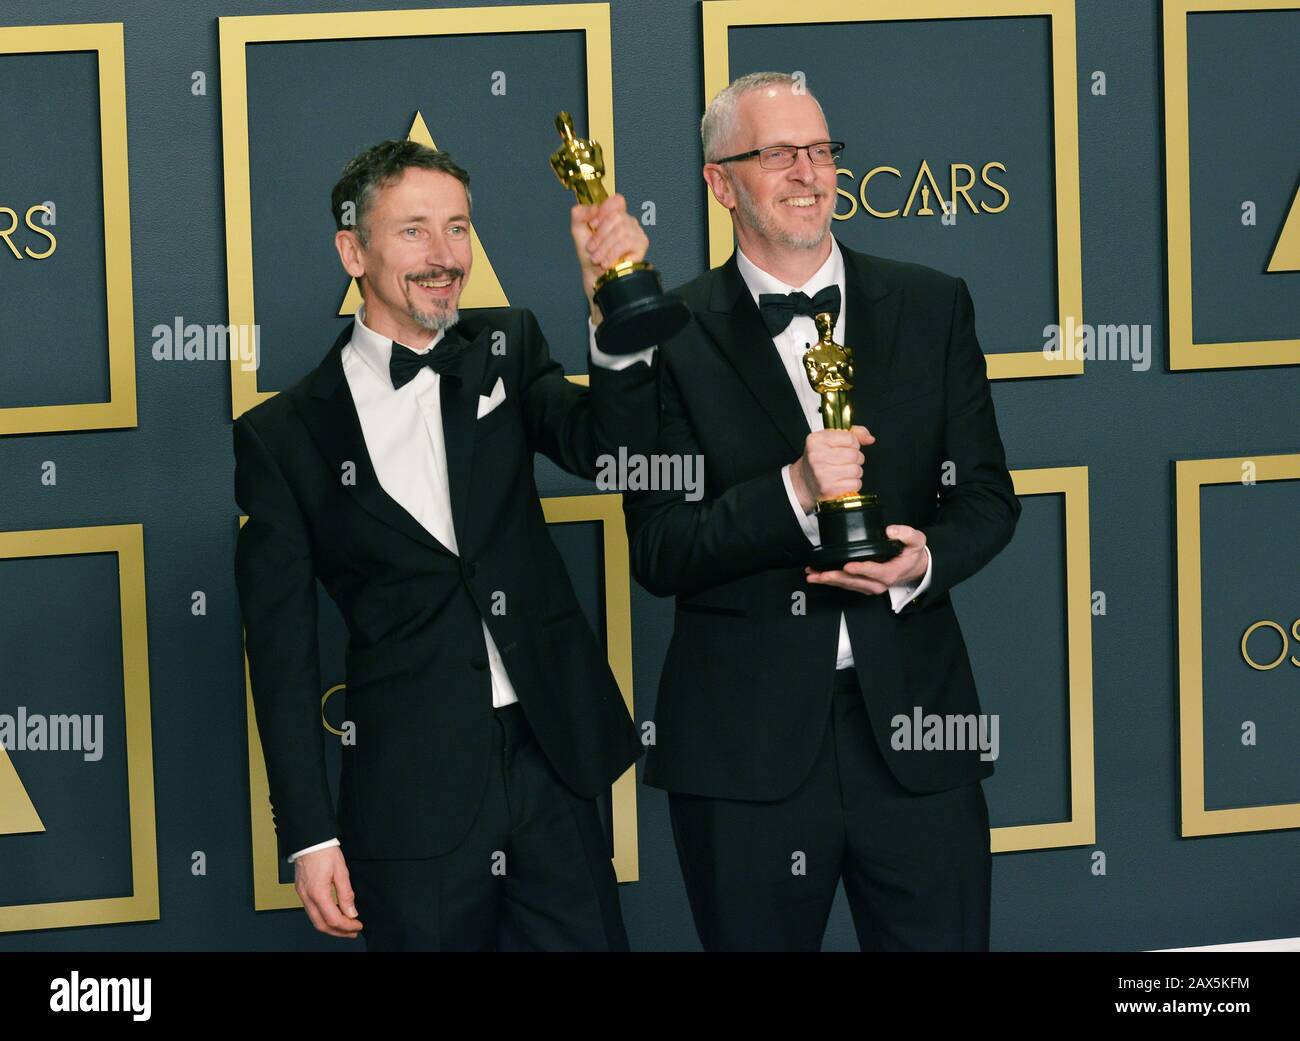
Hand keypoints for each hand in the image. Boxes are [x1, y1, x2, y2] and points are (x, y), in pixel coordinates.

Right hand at [295, 846, 362, 938]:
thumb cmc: (324, 851)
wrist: (309, 840)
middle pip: (321, 925)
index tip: (357, 925)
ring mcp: (302, 895)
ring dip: (330, 926)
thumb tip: (351, 912)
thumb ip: (346, 894)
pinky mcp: (301, 892)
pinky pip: (311, 911)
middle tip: (352, 932)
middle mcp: (307, 897)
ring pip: (315, 920)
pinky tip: (333, 915)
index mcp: (318, 893)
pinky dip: (323, 917)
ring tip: (345, 926)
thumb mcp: (341, 871)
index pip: (333, 919)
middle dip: (338, 932)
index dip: (347, 926)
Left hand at [570, 193, 648, 322]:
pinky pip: (626, 243)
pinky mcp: (641, 244)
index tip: (593, 224)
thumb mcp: (578, 229)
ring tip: (597, 257)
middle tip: (592, 247)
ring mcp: (636, 232)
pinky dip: (612, 253)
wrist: (595, 275)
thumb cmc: (590, 254)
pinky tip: (606, 262)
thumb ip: (580, 213)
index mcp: (614, 214)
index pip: (617, 201)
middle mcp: (627, 221)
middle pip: (617, 216)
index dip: (604, 210)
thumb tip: (593, 208)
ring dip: (604, 246)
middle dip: (600, 234)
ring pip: (621, 230)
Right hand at [788, 426, 874, 512]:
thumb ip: (853, 434)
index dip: (854, 444)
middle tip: (847, 461)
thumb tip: (870, 439)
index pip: (850, 438)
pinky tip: (844, 481)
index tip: (847, 447)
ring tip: (845, 471)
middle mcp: (817, 456)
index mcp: (817, 440)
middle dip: (856, 458)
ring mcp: (822, 473)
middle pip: (855, 455)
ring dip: (855, 471)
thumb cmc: (819, 459)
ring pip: (857, 470)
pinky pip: (855, 484)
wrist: (804, 482)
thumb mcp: (830, 440)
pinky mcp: (829, 488)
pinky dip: (854, 483)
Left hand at [804, 525, 928, 594]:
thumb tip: (890, 531)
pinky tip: (818, 576)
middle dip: (835, 577)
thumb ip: (905, 534)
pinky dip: (831, 580)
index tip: (847, 565)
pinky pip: (846, 585)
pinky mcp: (863, 586)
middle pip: (854, 581)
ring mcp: (870, 587)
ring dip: (829, 580)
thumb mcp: (916, 540)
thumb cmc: (912, 553)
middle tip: (820, 574)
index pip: (873, 571)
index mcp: (890, 573)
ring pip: (847, 585)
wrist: (913, 567)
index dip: (860, 569)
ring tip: (813, 575)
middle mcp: (879, 584)